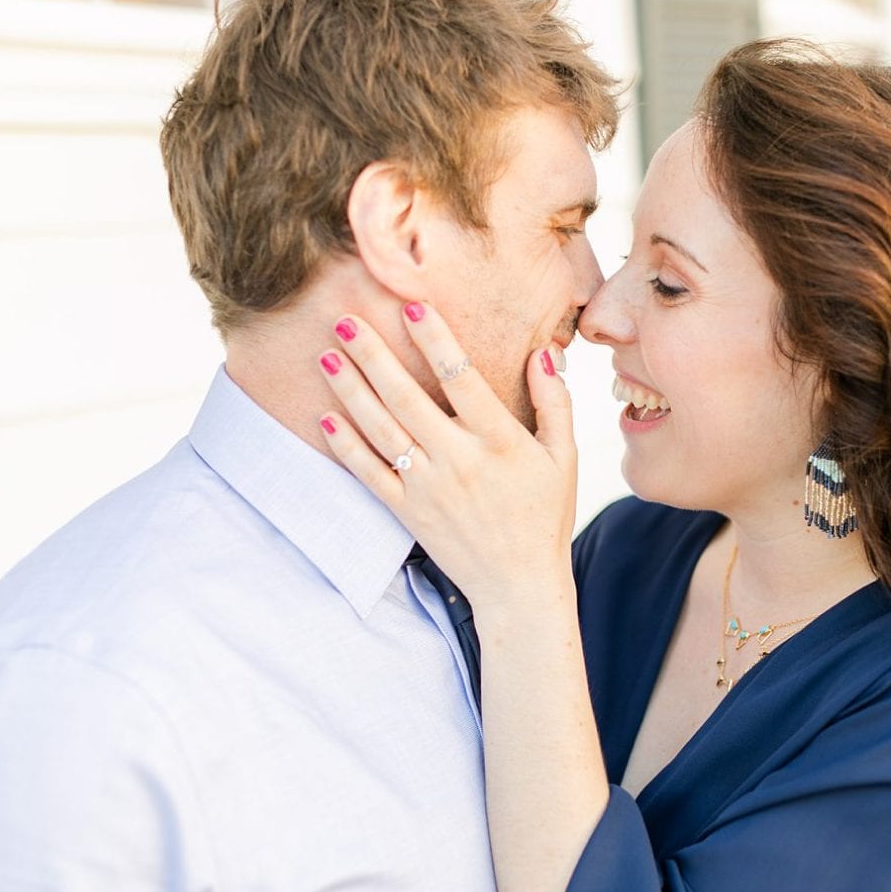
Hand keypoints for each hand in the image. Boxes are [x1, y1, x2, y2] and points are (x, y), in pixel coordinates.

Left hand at [316, 301, 577, 608]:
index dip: (436, 340)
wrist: (519, 585)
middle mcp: (459, 461)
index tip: (411, 306)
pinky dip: (346, 447)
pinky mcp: (409, 512)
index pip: (462, 378)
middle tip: (344, 319)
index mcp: (500, 442)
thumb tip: (543, 352)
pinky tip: (326, 418)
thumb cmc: (544, 515)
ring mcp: (429, 488)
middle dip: (373, 356)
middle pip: (407, 398)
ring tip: (326, 356)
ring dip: (351, 391)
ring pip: (381, 431)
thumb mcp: (564, 458)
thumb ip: (554, 403)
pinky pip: (369, 474)